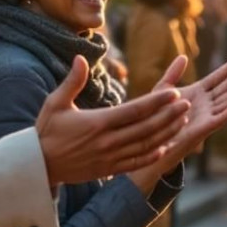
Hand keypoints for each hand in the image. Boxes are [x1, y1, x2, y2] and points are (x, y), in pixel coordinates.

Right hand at [37, 56, 190, 186]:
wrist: (38, 165)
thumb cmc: (46, 130)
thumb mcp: (55, 102)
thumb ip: (72, 81)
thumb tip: (81, 57)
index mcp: (98, 123)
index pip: (135, 110)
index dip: (157, 102)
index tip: (173, 93)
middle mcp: (107, 141)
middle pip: (146, 128)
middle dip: (169, 116)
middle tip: (187, 104)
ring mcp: (109, 157)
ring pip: (146, 146)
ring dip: (166, 134)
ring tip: (182, 122)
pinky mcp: (108, 169)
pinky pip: (135, 163)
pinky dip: (152, 155)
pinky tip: (165, 147)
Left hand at [129, 57, 226, 189]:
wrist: (152, 136)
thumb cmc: (157, 114)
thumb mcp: (164, 89)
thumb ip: (173, 72)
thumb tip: (183, 56)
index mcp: (198, 92)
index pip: (218, 78)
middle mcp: (206, 103)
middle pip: (226, 87)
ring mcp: (207, 115)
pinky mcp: (204, 128)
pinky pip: (220, 118)